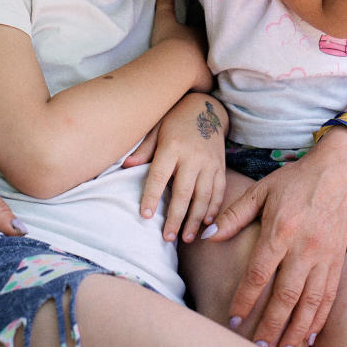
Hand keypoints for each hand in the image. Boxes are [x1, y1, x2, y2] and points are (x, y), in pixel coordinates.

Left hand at [123, 93, 227, 242]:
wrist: (206, 108)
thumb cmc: (174, 120)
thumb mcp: (156, 128)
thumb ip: (144, 149)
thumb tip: (126, 166)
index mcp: (173, 146)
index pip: (160, 175)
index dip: (152, 196)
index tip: (145, 216)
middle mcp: (193, 156)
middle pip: (184, 192)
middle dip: (176, 217)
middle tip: (167, 237)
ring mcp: (209, 162)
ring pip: (204, 196)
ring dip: (195, 219)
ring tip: (185, 238)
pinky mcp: (220, 166)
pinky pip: (219, 191)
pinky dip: (213, 209)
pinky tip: (205, 224)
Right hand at [150, 0, 212, 91]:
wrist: (174, 66)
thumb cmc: (169, 42)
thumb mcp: (165, 19)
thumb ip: (166, 3)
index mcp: (201, 34)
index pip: (207, 31)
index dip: (203, 33)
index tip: (199, 34)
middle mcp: (209, 49)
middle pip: (213, 48)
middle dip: (209, 50)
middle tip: (202, 53)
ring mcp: (210, 67)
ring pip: (212, 66)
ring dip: (208, 67)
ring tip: (202, 70)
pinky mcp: (208, 82)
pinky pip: (208, 82)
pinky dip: (204, 83)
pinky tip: (201, 85)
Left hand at [202, 138, 346, 346]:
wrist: (338, 172)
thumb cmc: (295, 180)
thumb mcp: (261, 190)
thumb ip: (235, 215)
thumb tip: (207, 235)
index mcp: (280, 230)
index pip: (260, 272)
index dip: (246, 298)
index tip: (234, 317)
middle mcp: (303, 247)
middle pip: (286, 294)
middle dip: (271, 324)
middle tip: (258, 344)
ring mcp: (323, 256)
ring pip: (310, 301)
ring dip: (296, 329)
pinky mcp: (338, 260)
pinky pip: (329, 296)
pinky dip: (320, 318)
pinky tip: (310, 335)